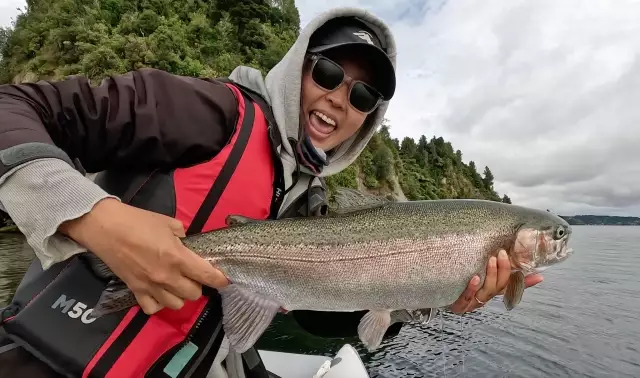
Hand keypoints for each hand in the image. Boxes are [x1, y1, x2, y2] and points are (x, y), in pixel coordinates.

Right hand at [59, 198, 228, 314]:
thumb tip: (186, 244)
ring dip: (180, 295)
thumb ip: (182, 235)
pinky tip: (159, 292)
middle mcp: (167, 276)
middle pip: (193, 294)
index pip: (206, 275)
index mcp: (177, 257)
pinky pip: (152, 308)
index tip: (224, 280)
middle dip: (198, 285)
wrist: (105, 227)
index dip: (219, 279)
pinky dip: (159, 303)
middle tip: (192, 274)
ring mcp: (150, 286)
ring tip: (176, 284)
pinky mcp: (135, 290)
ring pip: (176, 304)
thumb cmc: (137, 221)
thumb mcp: (168, 222)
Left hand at [448, 249, 543, 313]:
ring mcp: (472, 303)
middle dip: (503, 270)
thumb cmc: (456, 283)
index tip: (539, 276)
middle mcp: (484, 298)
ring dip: (491, 275)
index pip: (512, 287)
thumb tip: (499, 251)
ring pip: (487, 291)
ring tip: (492, 260)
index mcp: (490, 291)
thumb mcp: (472, 274)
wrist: (434, 295)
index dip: (526, 283)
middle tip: (502, 254)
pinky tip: (474, 278)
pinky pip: (467, 297)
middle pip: (500, 287)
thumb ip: (486, 267)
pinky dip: (471, 288)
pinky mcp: (459, 305)